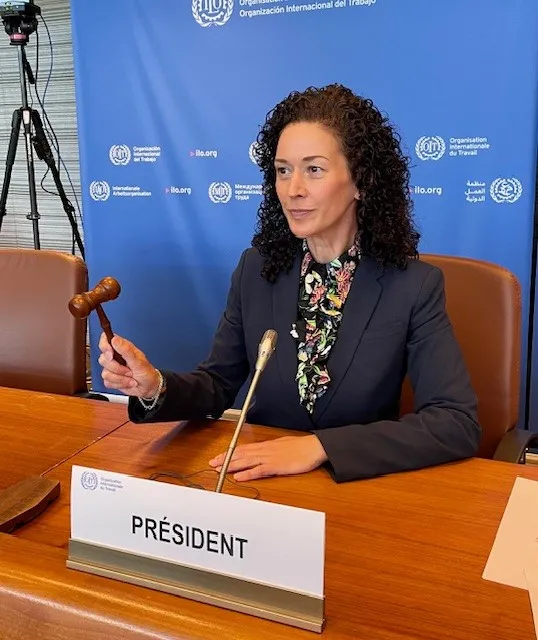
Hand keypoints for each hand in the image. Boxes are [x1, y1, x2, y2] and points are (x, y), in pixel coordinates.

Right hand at [98, 332, 160, 397]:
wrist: (148, 387)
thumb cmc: (146, 372)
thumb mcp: (138, 361)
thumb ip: (126, 350)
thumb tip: (114, 339)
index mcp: (122, 348)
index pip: (105, 339)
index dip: (105, 346)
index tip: (111, 355)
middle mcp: (115, 357)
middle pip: (103, 359)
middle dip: (117, 368)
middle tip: (129, 369)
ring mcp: (112, 368)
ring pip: (105, 373)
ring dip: (121, 378)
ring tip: (131, 377)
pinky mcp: (111, 379)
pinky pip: (107, 382)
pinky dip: (119, 384)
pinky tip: (127, 382)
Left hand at [208, 435, 328, 481]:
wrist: (314, 447)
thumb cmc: (300, 447)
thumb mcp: (282, 445)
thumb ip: (270, 449)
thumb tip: (261, 452)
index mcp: (266, 445)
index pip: (243, 448)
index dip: (229, 453)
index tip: (218, 457)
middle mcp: (265, 450)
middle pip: (240, 454)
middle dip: (225, 459)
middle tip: (212, 464)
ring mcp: (270, 458)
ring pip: (246, 461)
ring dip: (231, 466)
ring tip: (219, 470)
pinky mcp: (276, 466)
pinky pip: (259, 470)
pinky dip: (248, 473)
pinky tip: (239, 477)